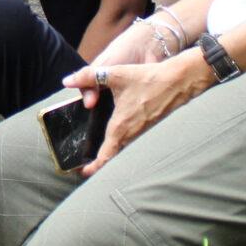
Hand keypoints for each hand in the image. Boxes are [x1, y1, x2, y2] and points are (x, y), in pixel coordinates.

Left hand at [64, 52, 214, 176]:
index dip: (94, 167)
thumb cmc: (148, 78)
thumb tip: (67, 81)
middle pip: (115, 158)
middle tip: (88, 165)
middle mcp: (133, 135)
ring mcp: (144, 134)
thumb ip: (88, 76)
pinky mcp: (152, 129)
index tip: (83, 172)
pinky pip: (136, 144)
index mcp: (121, 127)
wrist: (179, 81)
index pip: (106, 156)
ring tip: (101, 155)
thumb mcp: (115, 74)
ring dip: (113, 155)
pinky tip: (120, 138)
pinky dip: (125, 146)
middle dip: (101, 164)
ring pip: (126, 151)